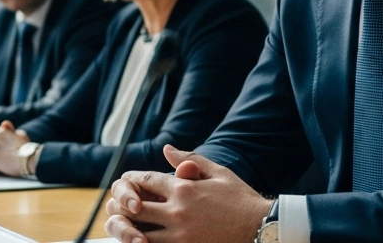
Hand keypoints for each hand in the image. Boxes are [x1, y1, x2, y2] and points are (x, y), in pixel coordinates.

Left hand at [105, 145, 271, 242]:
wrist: (260, 228)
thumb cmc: (240, 199)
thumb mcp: (218, 172)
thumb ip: (190, 160)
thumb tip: (167, 149)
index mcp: (183, 188)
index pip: (145, 181)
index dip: (132, 181)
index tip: (129, 183)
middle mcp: (176, 211)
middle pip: (134, 208)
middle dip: (125, 207)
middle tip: (122, 208)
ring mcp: (179, 235)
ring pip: (140, 234)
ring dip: (131, 230)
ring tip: (128, 228)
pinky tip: (144, 241)